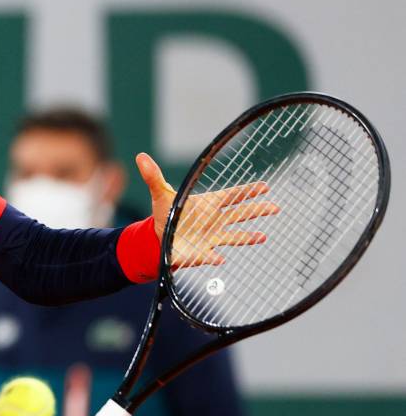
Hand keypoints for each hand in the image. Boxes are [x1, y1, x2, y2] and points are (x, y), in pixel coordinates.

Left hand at [136, 153, 279, 268]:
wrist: (160, 238)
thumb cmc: (166, 214)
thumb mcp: (160, 194)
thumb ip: (153, 176)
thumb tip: (141, 156)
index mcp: (209, 203)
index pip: (232, 195)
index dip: (247, 191)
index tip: (264, 186)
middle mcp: (215, 220)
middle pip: (240, 214)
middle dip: (257, 210)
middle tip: (274, 207)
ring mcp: (212, 237)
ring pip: (234, 236)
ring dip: (246, 237)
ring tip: (262, 236)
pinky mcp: (203, 253)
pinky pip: (210, 255)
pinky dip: (214, 257)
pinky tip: (220, 259)